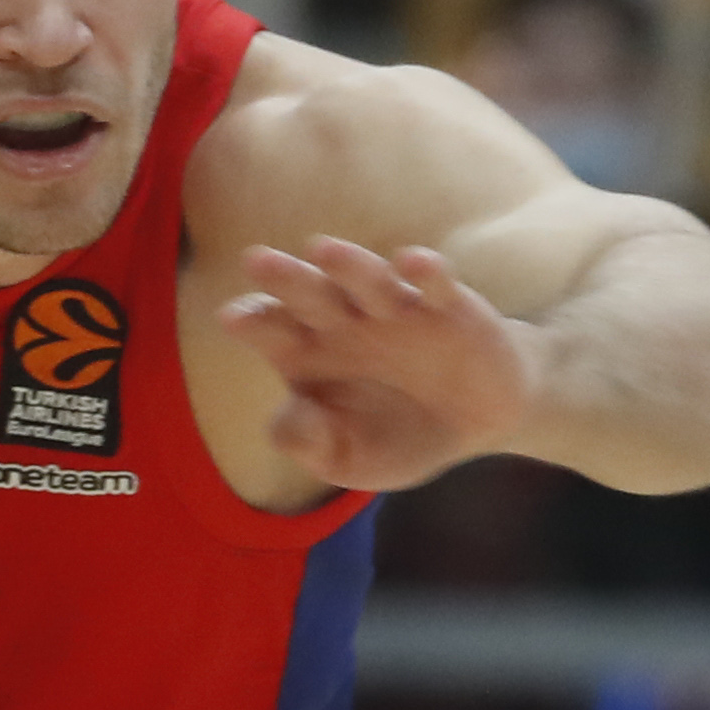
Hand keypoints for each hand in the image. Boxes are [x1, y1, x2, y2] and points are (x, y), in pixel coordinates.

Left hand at [218, 240, 538, 491]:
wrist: (476, 424)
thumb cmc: (395, 437)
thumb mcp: (345, 459)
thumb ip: (310, 443)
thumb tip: (288, 420)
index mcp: (306, 354)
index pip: (270, 331)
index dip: (253, 322)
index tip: (234, 317)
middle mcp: (345, 323)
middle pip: (309, 295)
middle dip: (285, 278)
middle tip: (257, 260)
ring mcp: (396, 311)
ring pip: (368, 281)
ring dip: (348, 264)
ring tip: (322, 250)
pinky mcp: (451, 309)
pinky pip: (437, 286)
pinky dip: (427, 272)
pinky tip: (411, 262)